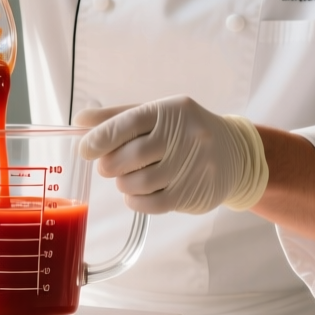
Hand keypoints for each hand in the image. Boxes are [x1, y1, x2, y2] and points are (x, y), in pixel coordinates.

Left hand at [77, 96, 268, 214]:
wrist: (234, 153)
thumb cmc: (185, 131)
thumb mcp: (156, 115)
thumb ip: (117, 117)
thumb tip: (80, 121)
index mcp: (170, 111)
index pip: (128, 123)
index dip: (100, 138)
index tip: (85, 150)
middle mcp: (185, 136)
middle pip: (131, 157)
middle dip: (110, 165)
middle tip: (108, 167)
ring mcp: (192, 166)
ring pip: (140, 183)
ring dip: (123, 184)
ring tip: (127, 179)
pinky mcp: (195, 192)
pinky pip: (153, 204)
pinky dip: (136, 201)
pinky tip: (136, 195)